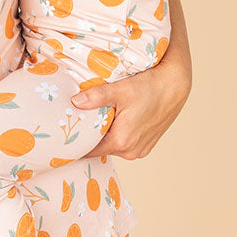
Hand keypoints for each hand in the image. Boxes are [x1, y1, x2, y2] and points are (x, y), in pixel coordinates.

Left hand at [71, 55, 190, 159]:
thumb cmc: (149, 87)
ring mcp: (140, 150)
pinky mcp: (146, 144)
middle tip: (72, 124)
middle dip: (87, 137)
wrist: (176, 85)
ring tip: (90, 120)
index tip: (60, 137)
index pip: (88, 150)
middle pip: (99, 148)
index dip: (74, 143)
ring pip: (111, 145)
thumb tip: (74, 102)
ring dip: (102, 135)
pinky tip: (111, 120)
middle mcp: (130, 151)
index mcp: (121, 142)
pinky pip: (123, 143)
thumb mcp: (120, 90)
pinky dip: (116, 134)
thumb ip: (96, 97)